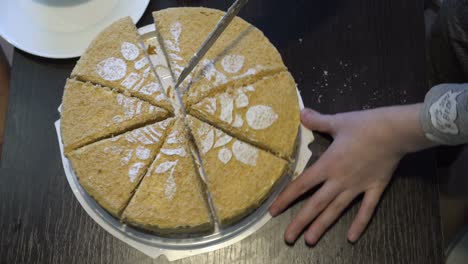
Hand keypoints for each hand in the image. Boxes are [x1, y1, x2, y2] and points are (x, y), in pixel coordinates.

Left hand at [269, 105, 434, 244]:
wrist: (395, 131)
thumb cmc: (364, 124)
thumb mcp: (338, 121)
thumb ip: (317, 120)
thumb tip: (301, 113)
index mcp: (327, 165)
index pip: (301, 185)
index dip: (285, 198)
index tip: (273, 212)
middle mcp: (339, 180)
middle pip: (316, 204)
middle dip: (301, 222)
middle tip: (289, 238)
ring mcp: (357, 187)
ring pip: (336, 210)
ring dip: (322, 226)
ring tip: (310, 241)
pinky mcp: (375, 188)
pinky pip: (367, 209)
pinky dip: (359, 223)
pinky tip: (352, 238)